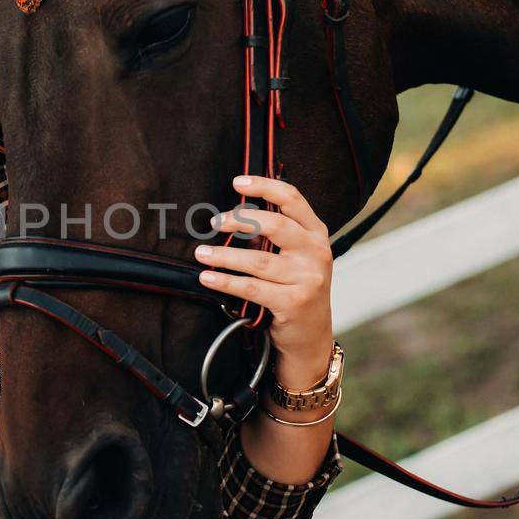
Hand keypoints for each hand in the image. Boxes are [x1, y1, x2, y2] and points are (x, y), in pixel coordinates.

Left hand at [194, 174, 334, 391]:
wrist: (312, 335)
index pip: (292, 199)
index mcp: (316, 233)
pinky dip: (226, 281)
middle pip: (275, 226)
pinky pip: (251, 287)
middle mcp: (316, 252)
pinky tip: (207, 277)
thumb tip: (235, 213)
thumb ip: (276, 235)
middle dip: (239, 220)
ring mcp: (308, 278)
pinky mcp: (294, 302)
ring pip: (258, 260)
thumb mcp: (296, 257)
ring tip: (201, 253)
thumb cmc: (296, 289)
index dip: (264, 186)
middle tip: (214, 221)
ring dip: (224, 255)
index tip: (237, 182)